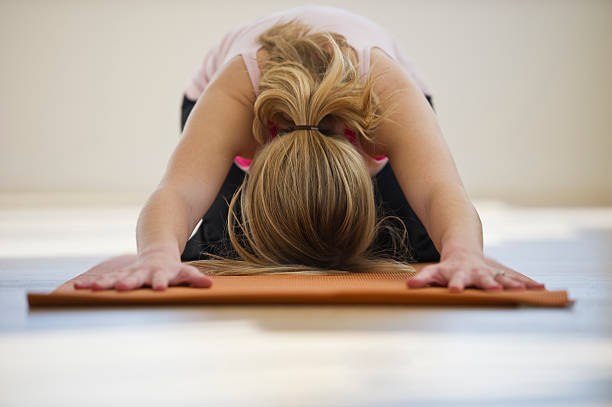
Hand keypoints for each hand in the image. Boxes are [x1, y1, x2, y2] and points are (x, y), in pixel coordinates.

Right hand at [73, 252, 212, 290]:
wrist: (157, 251)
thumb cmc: (172, 268)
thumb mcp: (184, 272)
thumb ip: (194, 278)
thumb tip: (209, 285)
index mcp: (162, 272)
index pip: (163, 278)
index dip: (162, 282)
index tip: (160, 289)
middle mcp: (144, 272)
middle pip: (136, 277)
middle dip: (129, 282)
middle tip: (122, 287)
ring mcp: (130, 273)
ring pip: (116, 277)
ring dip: (105, 283)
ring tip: (90, 289)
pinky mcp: (118, 275)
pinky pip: (103, 280)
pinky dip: (91, 283)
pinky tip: (77, 287)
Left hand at [406, 247, 545, 292]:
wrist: (464, 249)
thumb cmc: (448, 267)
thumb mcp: (434, 272)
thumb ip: (423, 279)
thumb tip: (410, 286)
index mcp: (459, 272)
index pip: (456, 279)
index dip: (455, 284)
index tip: (456, 290)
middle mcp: (476, 272)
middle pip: (482, 278)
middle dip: (489, 284)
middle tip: (494, 290)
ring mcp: (491, 272)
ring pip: (502, 278)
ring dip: (512, 284)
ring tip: (523, 291)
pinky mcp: (501, 274)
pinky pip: (516, 278)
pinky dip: (527, 283)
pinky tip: (542, 288)